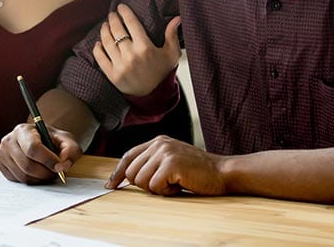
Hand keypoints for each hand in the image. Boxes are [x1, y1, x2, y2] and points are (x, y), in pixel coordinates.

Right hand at [0, 122, 82, 183]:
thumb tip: (63, 164)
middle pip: (27, 165)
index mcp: (23, 130)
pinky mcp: (2, 167)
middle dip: (46, 173)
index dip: (48, 160)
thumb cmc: (52, 140)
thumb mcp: (66, 140)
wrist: (41, 140)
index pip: (33, 148)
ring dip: (40, 179)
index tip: (60, 167)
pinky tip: (38, 173)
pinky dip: (32, 181)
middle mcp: (9, 141)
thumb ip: (71, 150)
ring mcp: (3, 155)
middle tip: (57, 172)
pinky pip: (18, 181)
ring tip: (49, 172)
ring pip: (23, 176)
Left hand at [93, 3, 180, 95]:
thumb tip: (177, 18)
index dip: (125, 13)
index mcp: (145, 48)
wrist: (154, 94)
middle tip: (112, 15)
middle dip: (113, 19)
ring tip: (105, 25)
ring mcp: (120, 65)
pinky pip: (100, 58)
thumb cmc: (162, 72)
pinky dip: (97, 49)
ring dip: (104, 31)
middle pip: (117, 31)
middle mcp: (131, 55)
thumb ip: (172, 35)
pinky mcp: (112, 75)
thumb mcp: (171, 54)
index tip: (121, 7)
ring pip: (107, 42)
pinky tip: (98, 43)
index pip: (132, 24)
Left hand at [105, 135, 226, 195]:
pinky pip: (154, 186)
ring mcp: (165, 153)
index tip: (111, 185)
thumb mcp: (172, 160)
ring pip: (140, 181)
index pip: (128, 156)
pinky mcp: (171, 164)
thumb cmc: (198, 171)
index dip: (118, 172)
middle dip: (144, 185)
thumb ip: (153, 162)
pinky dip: (166, 192)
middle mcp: (158, 144)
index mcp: (157, 142)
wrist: (222, 172)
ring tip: (174, 183)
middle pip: (131, 172)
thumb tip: (129, 176)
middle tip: (165, 184)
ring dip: (157, 189)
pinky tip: (179, 185)